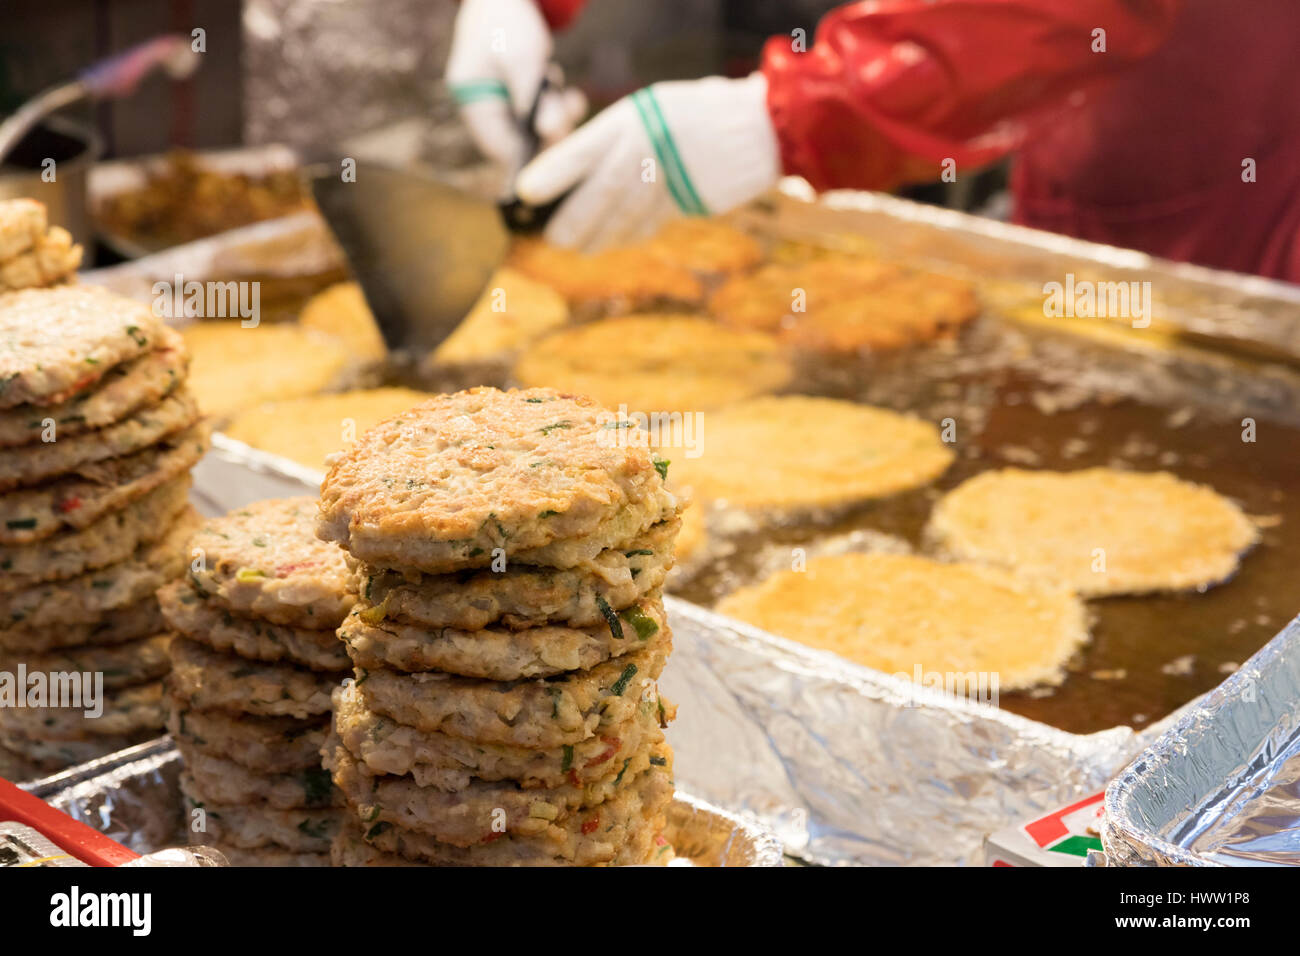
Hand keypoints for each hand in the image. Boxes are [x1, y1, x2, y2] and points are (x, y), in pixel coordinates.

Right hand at [445, 0, 585, 172]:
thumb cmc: (507, 22)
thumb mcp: (523, 60)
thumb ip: (535, 101)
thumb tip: (551, 137)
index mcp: (471, 98)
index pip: (497, 146)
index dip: (528, 156)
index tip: (558, 155)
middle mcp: (482, 106)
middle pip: (517, 139)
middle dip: (548, 128)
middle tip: (569, 110)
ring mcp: (498, 102)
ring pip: (532, 128)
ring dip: (555, 114)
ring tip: (562, 91)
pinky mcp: (515, 96)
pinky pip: (538, 114)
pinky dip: (554, 104)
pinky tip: (563, 90)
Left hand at [514, 73, 780, 250]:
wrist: (760, 126)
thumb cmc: (694, 117)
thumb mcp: (652, 110)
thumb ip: (617, 139)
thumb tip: (572, 180)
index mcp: (635, 116)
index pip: (584, 148)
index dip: (553, 174)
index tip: (526, 192)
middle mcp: (652, 144)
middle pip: (603, 189)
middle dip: (574, 218)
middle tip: (553, 238)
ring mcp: (674, 175)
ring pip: (626, 214)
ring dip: (600, 236)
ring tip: (580, 248)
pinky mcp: (692, 200)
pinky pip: (651, 224)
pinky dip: (629, 236)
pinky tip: (615, 243)